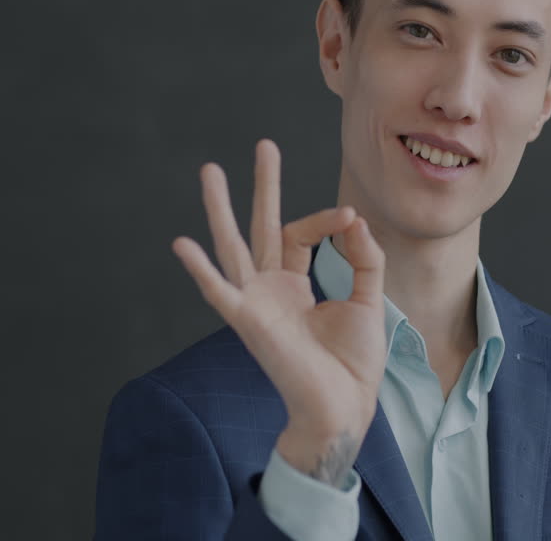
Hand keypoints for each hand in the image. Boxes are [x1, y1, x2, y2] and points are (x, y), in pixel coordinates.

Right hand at [171, 139, 386, 485]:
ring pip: (233, 247)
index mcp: (293, 284)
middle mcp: (270, 288)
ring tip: (210, 169)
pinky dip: (201, 270)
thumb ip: (364, 257)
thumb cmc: (353, 362)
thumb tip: (354, 219)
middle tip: (265, 145)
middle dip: (263, 186)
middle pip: (261, 227)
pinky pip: (220, 293)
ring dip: (220, 209)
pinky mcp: (249, 322)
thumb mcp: (368, 298)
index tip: (350, 217)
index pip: (299, 233)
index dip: (325, 220)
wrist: (345, 404)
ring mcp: (256, 303)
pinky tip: (182, 244)